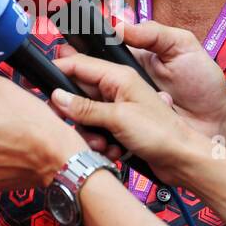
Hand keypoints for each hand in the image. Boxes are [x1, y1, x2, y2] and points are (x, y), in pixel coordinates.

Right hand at [51, 50, 209, 183]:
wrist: (186, 160)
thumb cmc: (165, 132)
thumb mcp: (122, 116)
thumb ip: (87, 106)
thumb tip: (58, 97)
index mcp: (120, 77)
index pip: (80, 65)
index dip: (57, 71)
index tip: (39, 85)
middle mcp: (118, 91)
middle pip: (78, 94)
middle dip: (72, 113)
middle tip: (71, 127)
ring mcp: (120, 111)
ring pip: (86, 117)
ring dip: (88, 133)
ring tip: (102, 145)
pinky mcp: (122, 130)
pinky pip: (99, 134)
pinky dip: (101, 144)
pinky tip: (114, 153)